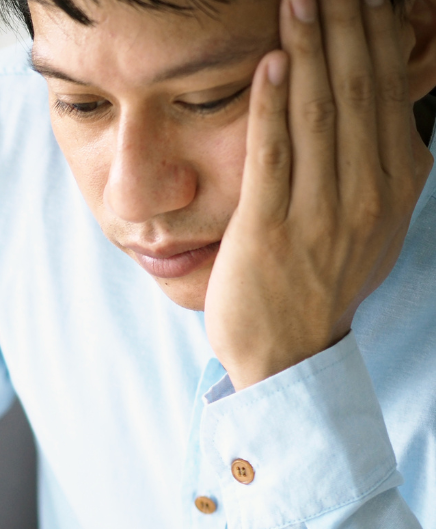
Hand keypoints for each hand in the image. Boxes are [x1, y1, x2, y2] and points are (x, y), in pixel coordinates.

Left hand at [204, 0, 432, 388]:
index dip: (377, 33)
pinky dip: (273, 105)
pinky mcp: (272, 229)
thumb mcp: (369, 218)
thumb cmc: (319, 278)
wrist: (288, 353)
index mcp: (398, 183)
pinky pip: (275, 155)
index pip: (388, 90)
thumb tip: (381, 96)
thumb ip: (379, 161)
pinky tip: (271, 62)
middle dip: (348, 24)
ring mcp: (322, 212)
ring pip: (320, 113)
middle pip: (360, 89)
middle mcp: (370, 193)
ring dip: (310, 49)